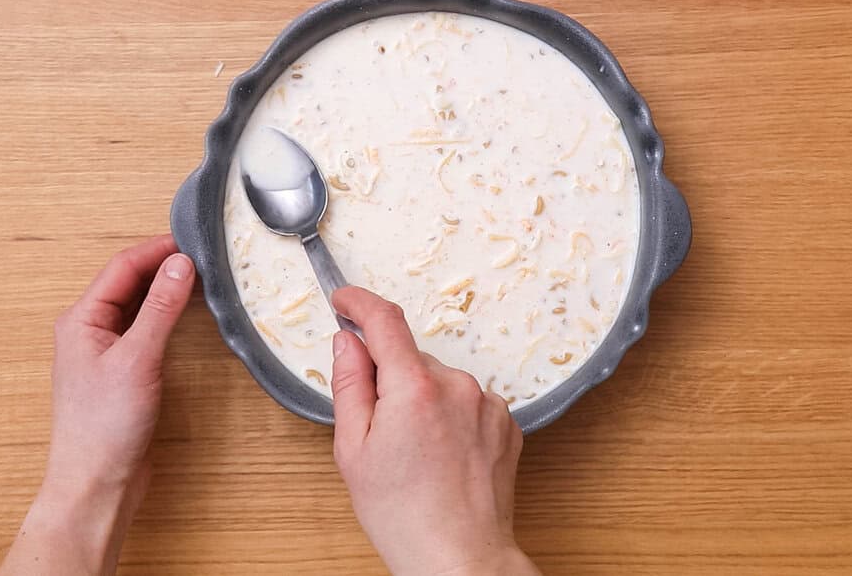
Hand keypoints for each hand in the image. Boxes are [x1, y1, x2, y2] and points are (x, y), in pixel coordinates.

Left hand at [0, 235, 194, 575]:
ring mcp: (105, 351)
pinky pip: (144, 329)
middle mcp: (89, 330)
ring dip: (165, 289)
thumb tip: (181, 263)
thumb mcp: (137, 358)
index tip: (194, 240)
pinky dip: (165, 315)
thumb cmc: (105, 425)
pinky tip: (186, 314)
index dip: (158, 249)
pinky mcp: (122, 372)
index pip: (123, 267)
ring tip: (201, 277)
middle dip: (163, 265)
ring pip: (137, 305)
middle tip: (204, 255)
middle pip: (128, 282)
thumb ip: (160, 308)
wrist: (97, 482)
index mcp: (81, 319)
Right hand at [329, 287, 539, 575]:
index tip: (344, 300)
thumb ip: (350, 385)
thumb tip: (347, 342)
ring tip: (417, 455)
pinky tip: (443, 457)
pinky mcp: (507, 422)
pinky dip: (451, 418)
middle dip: (391, 381)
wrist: (459, 558)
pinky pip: (467, 402)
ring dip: (423, 401)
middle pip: (412, 360)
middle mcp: (458, 386)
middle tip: (379, 431)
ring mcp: (488, 404)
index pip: (385, 320)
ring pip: (440, 382)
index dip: (359, 303)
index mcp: (415, 389)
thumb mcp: (353, 450)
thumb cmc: (404, 516)